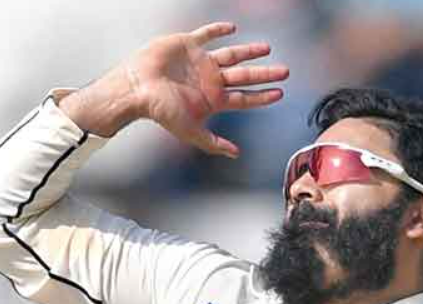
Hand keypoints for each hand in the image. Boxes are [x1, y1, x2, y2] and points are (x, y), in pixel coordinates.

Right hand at [61, 22, 287, 156]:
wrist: (137, 88)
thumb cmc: (161, 111)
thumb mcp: (191, 131)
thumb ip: (213, 143)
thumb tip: (236, 155)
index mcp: (213, 99)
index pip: (245, 98)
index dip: (263, 96)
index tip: (281, 93)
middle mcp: (210, 80)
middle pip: (244, 76)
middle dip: (265, 73)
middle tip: (285, 71)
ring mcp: (200, 62)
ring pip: (231, 55)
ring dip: (249, 52)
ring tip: (267, 49)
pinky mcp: (188, 45)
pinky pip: (207, 34)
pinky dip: (219, 30)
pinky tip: (233, 28)